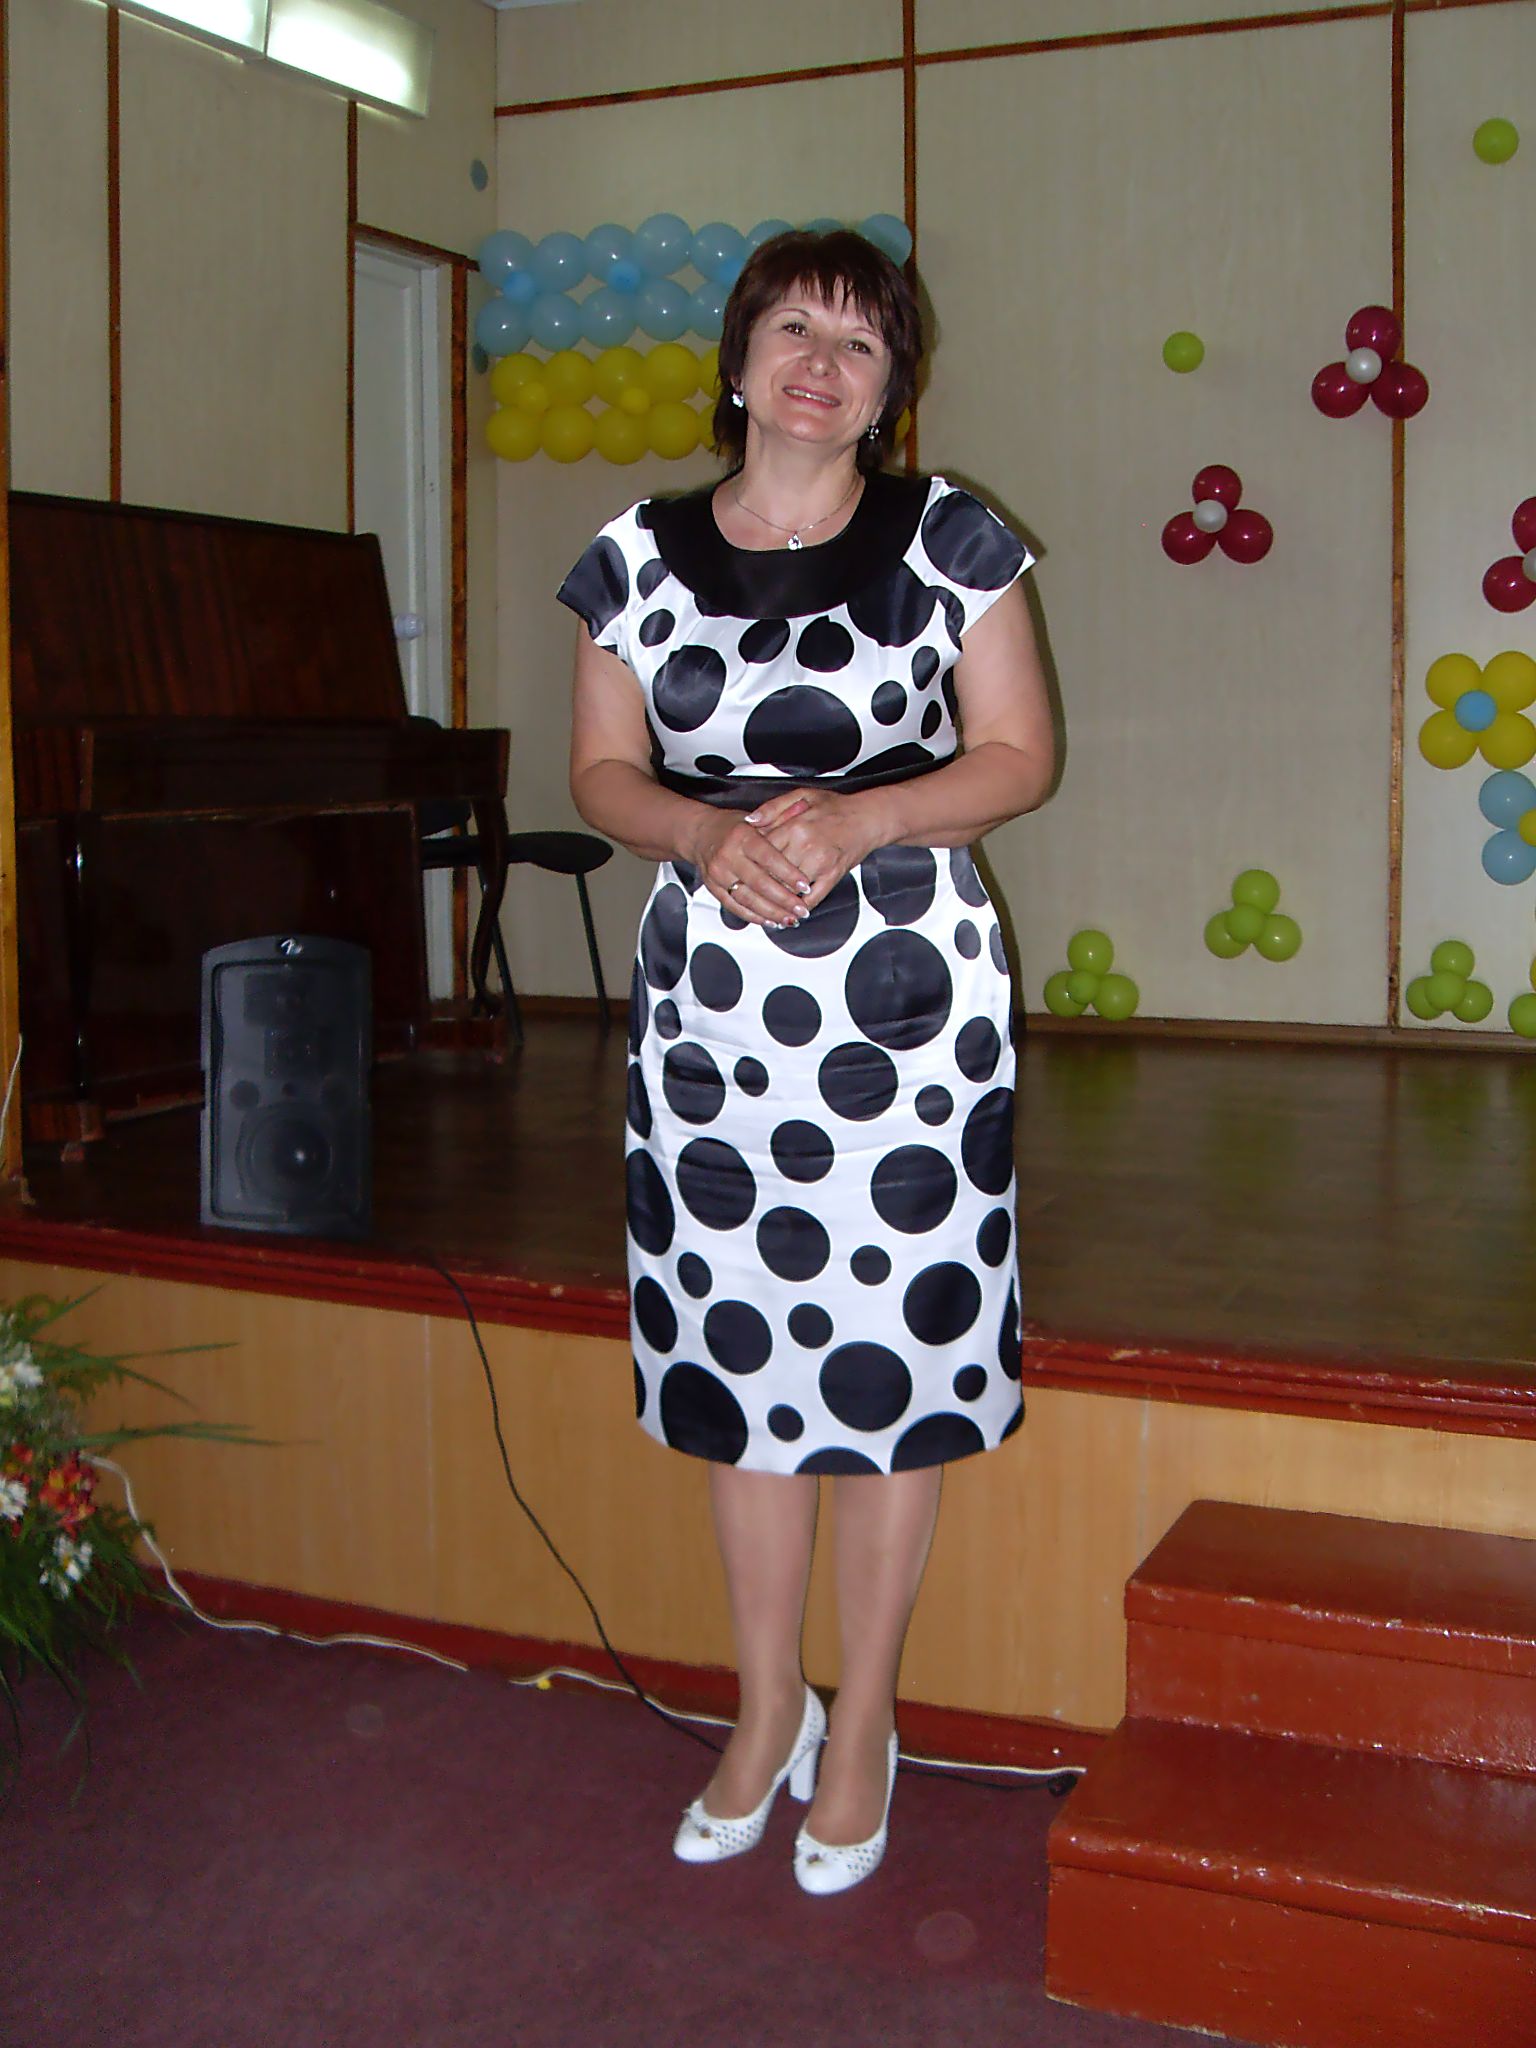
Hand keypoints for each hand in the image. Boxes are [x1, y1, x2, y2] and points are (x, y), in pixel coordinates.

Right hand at [686, 801, 812, 926]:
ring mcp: (719, 874)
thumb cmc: (734, 827)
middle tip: (802, 910)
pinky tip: (771, 921)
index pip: (769, 858)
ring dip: (771, 913)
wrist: (700, 833)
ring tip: (790, 919)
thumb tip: (804, 810)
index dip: (789, 874)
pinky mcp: (713, 888)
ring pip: (748, 899)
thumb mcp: (757, 819)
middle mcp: (728, 856)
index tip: (805, 886)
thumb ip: (780, 820)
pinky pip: (735, 907)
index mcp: (742, 836)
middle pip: (760, 883)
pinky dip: (754, 917)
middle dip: (784, 900)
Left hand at [746, 788, 885, 911]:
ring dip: (774, 899)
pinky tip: (788, 913)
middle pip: (772, 870)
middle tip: (744, 891)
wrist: (868, 818)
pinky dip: (798, 907)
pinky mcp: (833, 876)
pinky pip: (811, 898)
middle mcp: (806, 846)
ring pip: (788, 887)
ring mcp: (820, 864)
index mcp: (795, 826)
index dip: (749, 859)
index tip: (741, 866)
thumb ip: (774, 807)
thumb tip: (749, 820)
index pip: (762, 848)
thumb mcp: (803, 795)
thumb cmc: (836, 807)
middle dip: (757, 882)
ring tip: (761, 906)